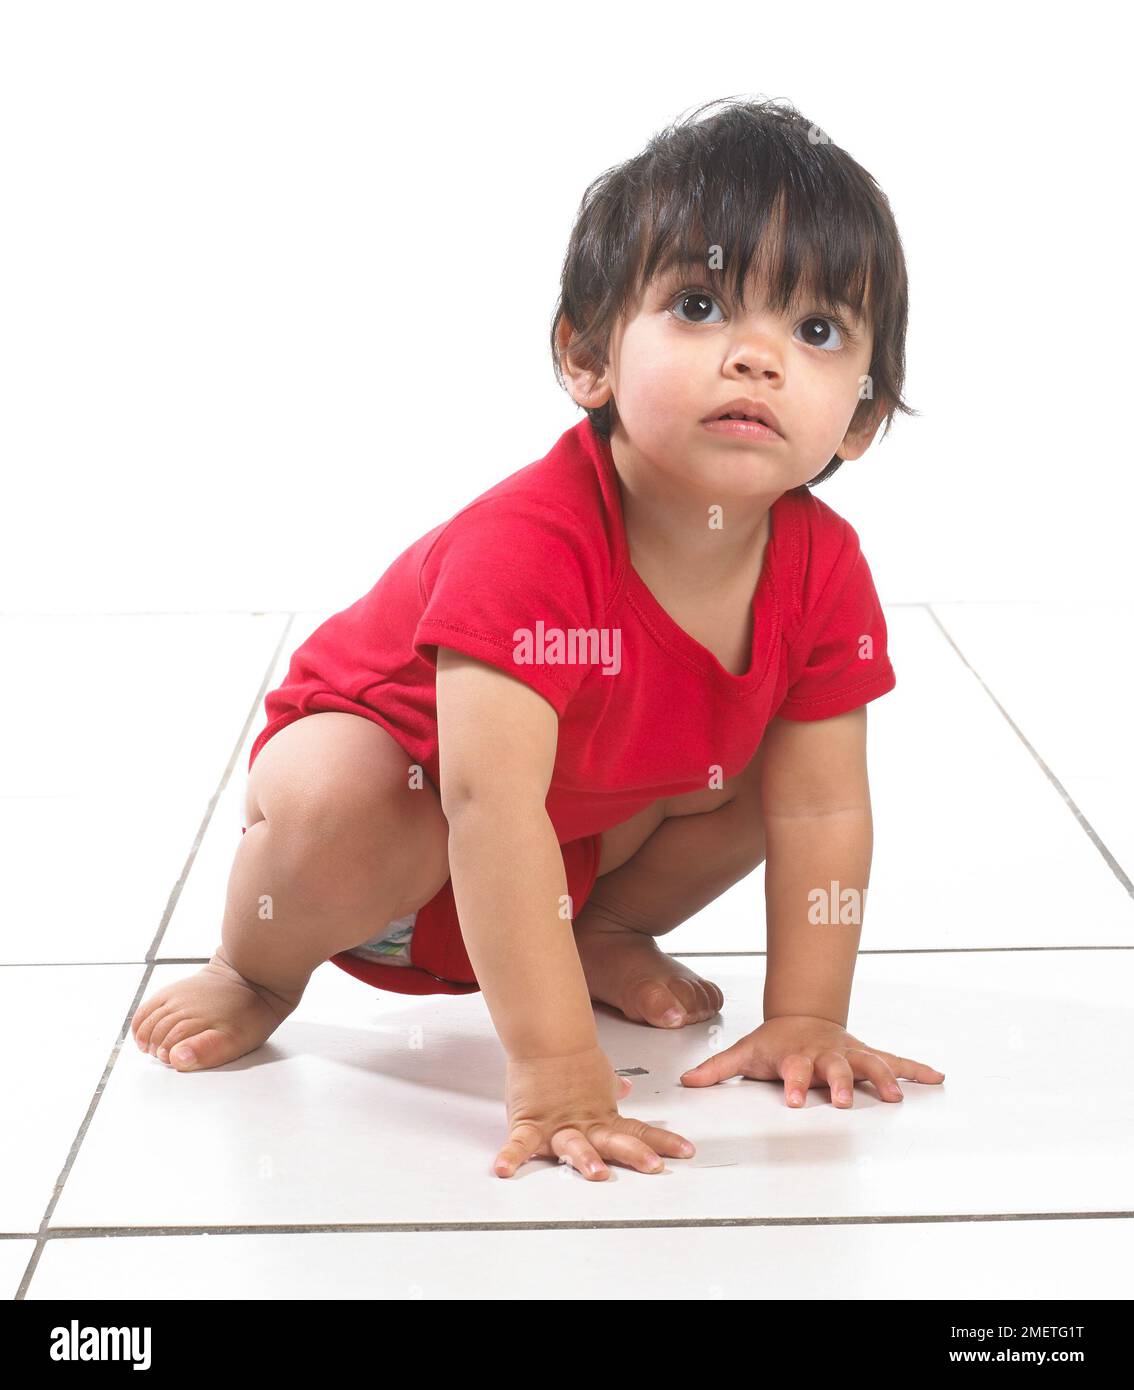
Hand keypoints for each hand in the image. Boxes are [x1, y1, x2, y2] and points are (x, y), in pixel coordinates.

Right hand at [496, 1043, 696, 1179]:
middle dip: (634, 1154)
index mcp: (602, 1117)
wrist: (546, 1035)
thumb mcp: (597, 1076)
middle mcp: (584, 1124)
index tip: (686, 1152)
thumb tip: (623, 1089)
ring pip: (573, 1145)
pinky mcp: (530, 1122)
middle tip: (653, 1165)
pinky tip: (504, 1169)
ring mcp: (557, 1124)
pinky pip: (520, 1143)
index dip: (662, 1142)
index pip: (637, 1131)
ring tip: (596, 1172)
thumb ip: (610, 1088)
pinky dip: (511, 1156)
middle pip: (613, 1141)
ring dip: (585, 1158)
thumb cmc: (571, 1058)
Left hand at [679, 1015, 944, 1106]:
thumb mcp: (744, 1052)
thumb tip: (686, 1082)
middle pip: (834, 1069)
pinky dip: (915, 1069)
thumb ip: (717, 1069)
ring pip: (868, 1064)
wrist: (803, 1016)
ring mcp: (848, 1054)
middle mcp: (826, 1055)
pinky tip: (937, 1077)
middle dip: (839, 1084)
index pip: (794, 1069)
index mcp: (796, 1056)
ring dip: (882, 1079)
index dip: (794, 1083)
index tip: (795, 1100)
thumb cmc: (775, 1042)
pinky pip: (894, 1062)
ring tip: (895, 1096)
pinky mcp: (866, 1056)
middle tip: (842, 1101)